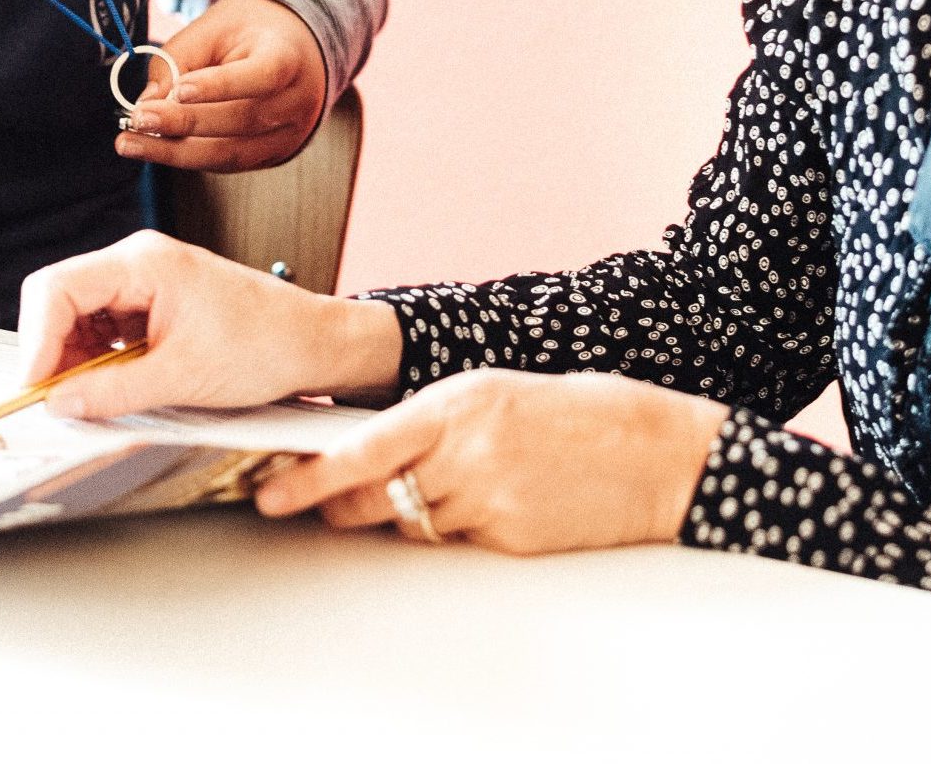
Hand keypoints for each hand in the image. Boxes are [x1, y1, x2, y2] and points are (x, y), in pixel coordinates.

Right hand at [16, 231, 401, 416]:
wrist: (313, 343)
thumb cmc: (264, 345)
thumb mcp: (183, 378)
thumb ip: (114, 391)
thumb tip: (60, 404)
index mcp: (143, 263)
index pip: (57, 288)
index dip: (36, 340)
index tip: (36, 387)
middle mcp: (138, 262)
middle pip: (61, 299)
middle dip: (52, 351)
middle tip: (58, 401)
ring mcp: (145, 281)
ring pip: (80, 316)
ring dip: (75, 359)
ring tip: (92, 399)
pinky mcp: (154, 303)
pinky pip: (105, 326)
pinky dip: (98, 360)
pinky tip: (112, 387)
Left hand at [115, 0, 326, 171]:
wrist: (291, 51)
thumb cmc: (246, 34)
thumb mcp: (213, 27)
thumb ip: (179, 58)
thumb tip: (148, 101)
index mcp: (289, 57)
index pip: (262, 75)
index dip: (221, 86)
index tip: (178, 90)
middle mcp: (297, 101)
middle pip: (242, 120)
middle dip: (184, 123)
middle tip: (138, 118)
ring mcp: (289, 135)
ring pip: (231, 153)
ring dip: (175, 152)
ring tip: (130, 143)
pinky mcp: (271, 156)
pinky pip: (226, 164)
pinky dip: (187, 158)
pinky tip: (154, 149)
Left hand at [255, 369, 730, 553]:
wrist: (659, 454)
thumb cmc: (579, 411)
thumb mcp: (496, 391)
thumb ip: (436, 419)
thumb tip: (377, 443)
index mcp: (457, 404)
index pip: (361, 449)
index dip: (308, 476)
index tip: (271, 489)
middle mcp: (466, 454)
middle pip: (372, 496)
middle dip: (338, 503)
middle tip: (317, 502)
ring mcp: (489, 502)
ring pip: (411, 521)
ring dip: (402, 511)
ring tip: (437, 484)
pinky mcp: (511, 540)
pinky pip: (457, 539)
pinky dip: (454, 525)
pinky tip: (487, 501)